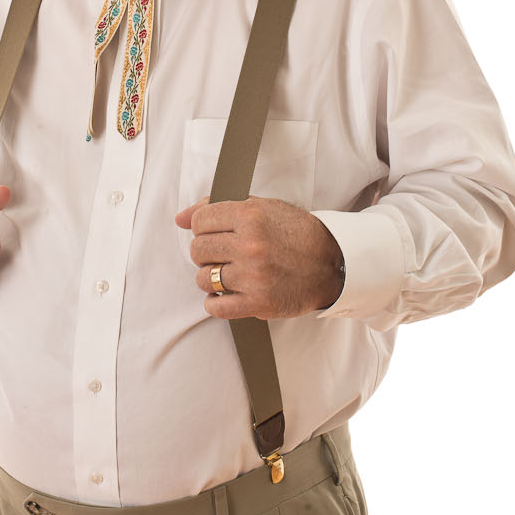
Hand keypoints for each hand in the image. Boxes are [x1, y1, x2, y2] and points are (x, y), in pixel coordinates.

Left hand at [174, 196, 344, 318]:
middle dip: (206, 253)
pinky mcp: (258, 302)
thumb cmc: (297, 234)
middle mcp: (250, 244)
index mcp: (250, 215)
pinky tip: (226, 294)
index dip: (203, 227)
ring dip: (211, 278)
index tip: (214, 233)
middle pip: (198, 250)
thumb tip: (181, 217)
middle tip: (223, 254)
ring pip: (203, 278)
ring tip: (229, 274)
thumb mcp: (263, 207)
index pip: (200, 220)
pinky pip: (216, 307)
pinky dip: (216, 303)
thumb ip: (219, 208)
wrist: (332, 263)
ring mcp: (253, 275)